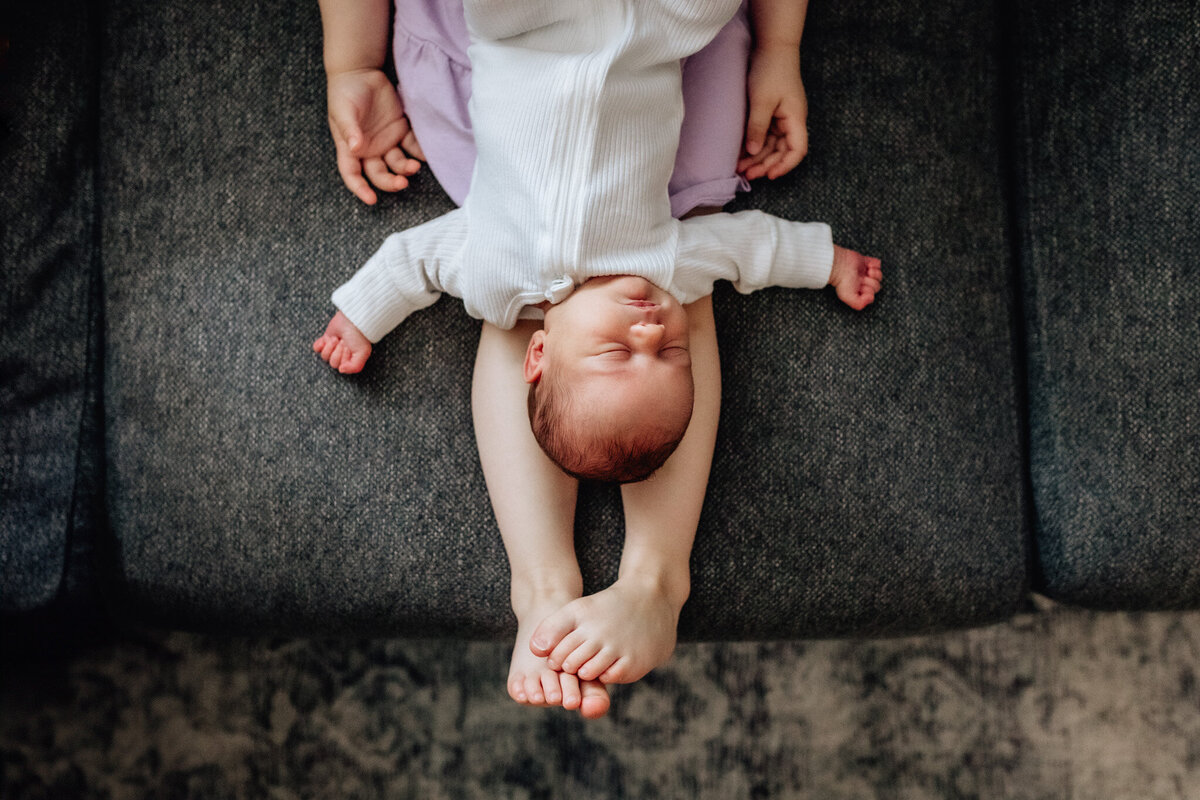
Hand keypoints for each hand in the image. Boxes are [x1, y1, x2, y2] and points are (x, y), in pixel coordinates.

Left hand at [313, 311, 372, 372]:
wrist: (352, 321)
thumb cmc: (359, 336)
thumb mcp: (363, 353)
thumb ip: (355, 367)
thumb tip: (341, 370)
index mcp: (350, 361)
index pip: (341, 367)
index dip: (343, 358)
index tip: (348, 348)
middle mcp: (341, 356)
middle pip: (332, 363)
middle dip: (337, 352)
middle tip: (343, 343)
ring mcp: (332, 348)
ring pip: (324, 356)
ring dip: (330, 346)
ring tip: (336, 339)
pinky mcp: (325, 341)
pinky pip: (316, 349)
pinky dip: (320, 344)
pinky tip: (327, 340)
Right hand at [326, 68, 425, 203]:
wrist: (360, 72)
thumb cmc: (345, 92)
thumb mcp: (343, 110)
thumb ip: (349, 130)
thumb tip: (355, 148)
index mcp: (350, 148)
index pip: (352, 174)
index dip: (360, 188)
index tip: (371, 199)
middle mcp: (369, 150)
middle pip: (379, 174)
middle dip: (390, 182)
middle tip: (402, 182)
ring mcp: (386, 141)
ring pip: (397, 163)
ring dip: (406, 168)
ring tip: (414, 166)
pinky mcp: (400, 130)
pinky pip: (411, 145)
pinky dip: (418, 151)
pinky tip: (424, 154)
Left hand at [737, 46, 808, 180]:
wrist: (772, 47)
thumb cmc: (771, 70)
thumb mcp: (762, 100)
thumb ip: (758, 127)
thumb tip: (753, 152)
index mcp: (795, 119)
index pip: (797, 150)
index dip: (785, 166)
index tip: (770, 175)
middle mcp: (791, 122)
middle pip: (782, 151)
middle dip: (765, 164)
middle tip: (746, 174)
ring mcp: (782, 118)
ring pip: (771, 146)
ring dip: (757, 158)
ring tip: (739, 169)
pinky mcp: (772, 114)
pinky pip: (765, 136)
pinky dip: (754, 145)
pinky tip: (742, 154)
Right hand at [829, 246, 882, 310]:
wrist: (840, 265)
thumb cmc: (842, 281)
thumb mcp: (848, 297)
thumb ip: (860, 304)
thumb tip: (871, 298)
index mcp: (859, 292)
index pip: (871, 295)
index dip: (868, 292)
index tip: (860, 288)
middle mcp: (863, 283)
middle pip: (877, 286)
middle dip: (870, 283)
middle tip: (861, 280)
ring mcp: (866, 273)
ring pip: (879, 276)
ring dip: (875, 274)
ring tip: (867, 272)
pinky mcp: (867, 262)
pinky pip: (878, 264)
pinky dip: (874, 265)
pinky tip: (867, 266)